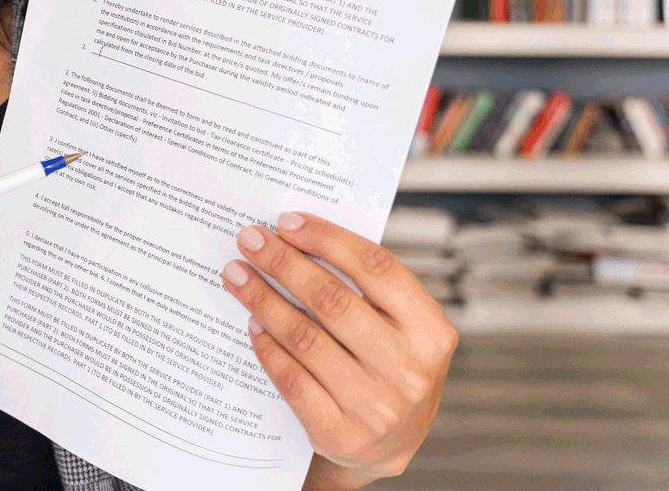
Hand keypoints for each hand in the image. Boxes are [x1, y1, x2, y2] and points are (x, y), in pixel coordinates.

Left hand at [221, 211, 456, 489]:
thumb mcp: (400, 328)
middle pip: (332, 300)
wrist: (390, 445)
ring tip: (238, 275)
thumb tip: (297, 238)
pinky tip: (253, 322)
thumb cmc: (389, 369)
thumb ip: (365, 289)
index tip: (287, 222)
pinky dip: (267, 346)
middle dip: (284, 263)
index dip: (327, 239)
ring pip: (305, 337)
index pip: (376, 268)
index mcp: (430, 332)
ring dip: (263, 299)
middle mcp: (408, 370)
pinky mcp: (340, 433)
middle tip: (251, 240)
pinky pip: (291, 378)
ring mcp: (376, 406)